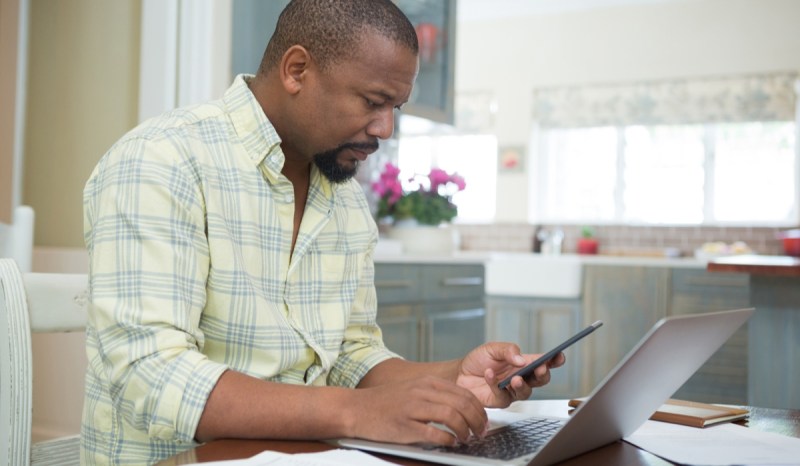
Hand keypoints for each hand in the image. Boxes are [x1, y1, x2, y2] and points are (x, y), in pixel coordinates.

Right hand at [351, 376, 487, 445]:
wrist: (356, 408)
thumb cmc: (385, 402)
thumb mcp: (413, 389)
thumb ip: (436, 395)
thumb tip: (463, 408)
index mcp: (426, 382)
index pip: (464, 393)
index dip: (479, 409)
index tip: (483, 421)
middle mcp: (421, 392)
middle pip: (462, 404)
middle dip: (477, 421)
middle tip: (480, 432)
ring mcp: (412, 408)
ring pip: (451, 416)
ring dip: (465, 430)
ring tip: (467, 438)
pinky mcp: (404, 426)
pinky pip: (434, 432)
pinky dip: (447, 439)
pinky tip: (450, 442)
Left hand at [456, 342, 565, 407]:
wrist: (460, 374)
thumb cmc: (479, 360)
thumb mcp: (492, 348)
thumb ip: (508, 350)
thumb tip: (521, 359)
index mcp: (523, 363)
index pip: (543, 362)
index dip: (554, 360)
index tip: (559, 356)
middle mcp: (521, 377)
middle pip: (541, 379)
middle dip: (543, 374)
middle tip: (540, 369)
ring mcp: (512, 391)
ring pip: (526, 392)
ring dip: (522, 385)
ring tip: (514, 378)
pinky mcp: (500, 401)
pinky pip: (503, 395)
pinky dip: (495, 384)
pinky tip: (488, 374)